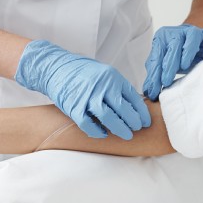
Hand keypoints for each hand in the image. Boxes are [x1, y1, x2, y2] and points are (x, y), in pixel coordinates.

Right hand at [15, 40, 150, 139]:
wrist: (56, 67)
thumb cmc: (82, 72)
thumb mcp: (105, 73)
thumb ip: (117, 87)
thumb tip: (134, 106)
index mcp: (112, 77)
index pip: (132, 97)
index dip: (141, 112)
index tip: (146, 122)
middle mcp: (102, 86)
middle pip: (123, 109)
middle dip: (133, 122)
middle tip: (136, 129)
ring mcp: (87, 97)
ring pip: (108, 118)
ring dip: (119, 129)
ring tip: (126, 135)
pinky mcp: (74, 107)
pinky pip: (88, 124)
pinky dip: (97, 132)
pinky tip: (103, 134)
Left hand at [142, 25, 202, 100]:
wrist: (191, 42)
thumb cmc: (175, 55)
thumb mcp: (163, 64)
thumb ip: (155, 75)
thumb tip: (148, 92)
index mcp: (162, 38)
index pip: (157, 55)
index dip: (155, 73)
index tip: (154, 89)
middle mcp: (178, 32)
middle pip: (174, 45)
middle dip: (169, 64)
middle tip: (166, 81)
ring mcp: (194, 31)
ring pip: (193, 35)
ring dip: (188, 50)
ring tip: (185, 66)